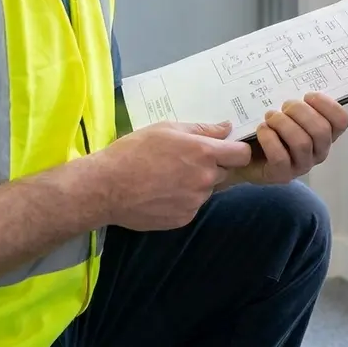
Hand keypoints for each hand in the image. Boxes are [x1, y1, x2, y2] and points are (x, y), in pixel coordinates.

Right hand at [91, 120, 252, 230]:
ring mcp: (195, 201)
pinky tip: (162, 194)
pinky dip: (182, 201)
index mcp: (204, 153)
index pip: (242, 155)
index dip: (237, 151)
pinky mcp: (184, 218)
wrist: (105, 187)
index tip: (226, 151)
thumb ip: (202, 129)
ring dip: (195, 184)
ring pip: (206, 190)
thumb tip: (227, 128)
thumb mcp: (167, 129)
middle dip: (211, 167)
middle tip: (184, 163)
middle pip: (223, 172)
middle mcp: (205, 179)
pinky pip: (192, 206)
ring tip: (167, 179)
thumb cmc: (133, 152)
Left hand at [235, 92, 347, 184]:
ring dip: (283, 124)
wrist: (245, 154)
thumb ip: (298, 103)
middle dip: (301, 112)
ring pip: (302, 143)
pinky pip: (280, 157)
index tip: (308, 96)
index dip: (328, 105)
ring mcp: (302, 165)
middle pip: (321, 130)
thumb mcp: (287, 112)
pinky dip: (270, 140)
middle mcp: (319, 151)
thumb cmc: (272, 129)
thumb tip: (300, 83)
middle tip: (284, 106)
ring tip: (270, 117)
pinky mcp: (282, 175)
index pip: (342, 121)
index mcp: (325, 134)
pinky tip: (262, 130)